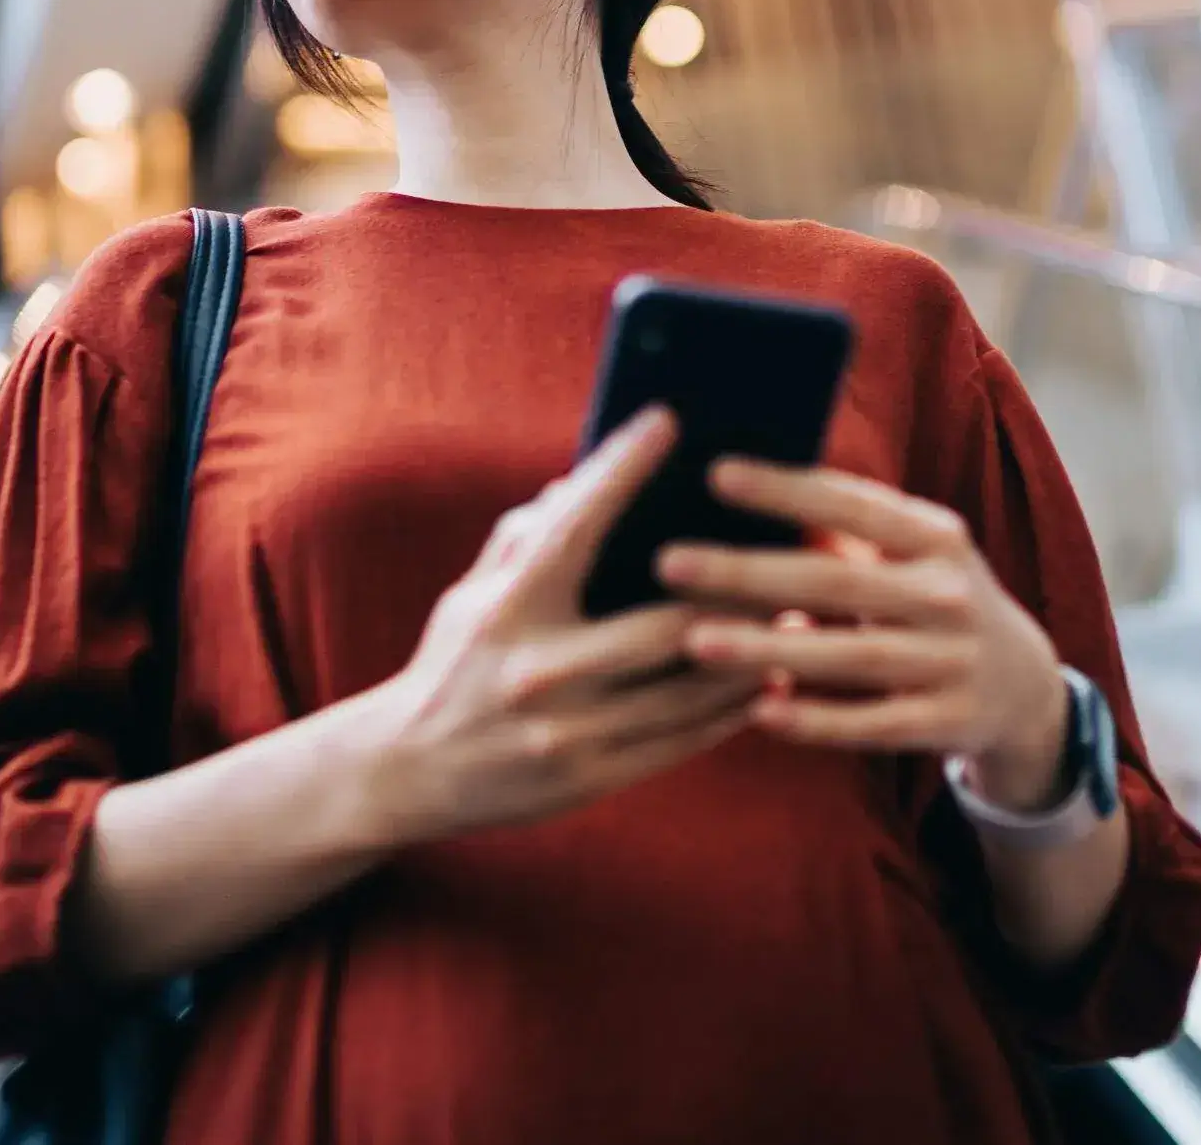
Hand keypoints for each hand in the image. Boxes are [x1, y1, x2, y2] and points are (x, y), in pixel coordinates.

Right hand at [360, 409, 762, 843]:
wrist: (405, 772)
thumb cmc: (452, 664)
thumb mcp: (471, 593)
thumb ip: (525, 536)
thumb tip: (582, 482)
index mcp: (507, 607)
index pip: (573, 526)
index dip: (622, 470)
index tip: (669, 421)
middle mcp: (536, 668)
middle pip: (663, 626)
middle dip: (736, 597)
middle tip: (787, 562)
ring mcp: (564, 730)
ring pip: (686, 691)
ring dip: (751, 656)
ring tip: (796, 624)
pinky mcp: (585, 779)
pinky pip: (679, 743)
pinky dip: (730, 713)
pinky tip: (765, 685)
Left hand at [656, 463, 1074, 810]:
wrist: (1025, 687)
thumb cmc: (934, 600)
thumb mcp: (916, 554)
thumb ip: (848, 528)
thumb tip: (744, 487)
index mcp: (936, 537)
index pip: (852, 504)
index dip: (785, 489)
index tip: (715, 474)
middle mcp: (949, 594)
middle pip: (836, 582)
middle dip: (750, 572)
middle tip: (670, 562)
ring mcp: (953, 662)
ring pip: (849, 656)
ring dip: (769, 649)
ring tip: (697, 640)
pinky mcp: (947, 722)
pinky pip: (872, 723)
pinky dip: (815, 720)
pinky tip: (757, 711)